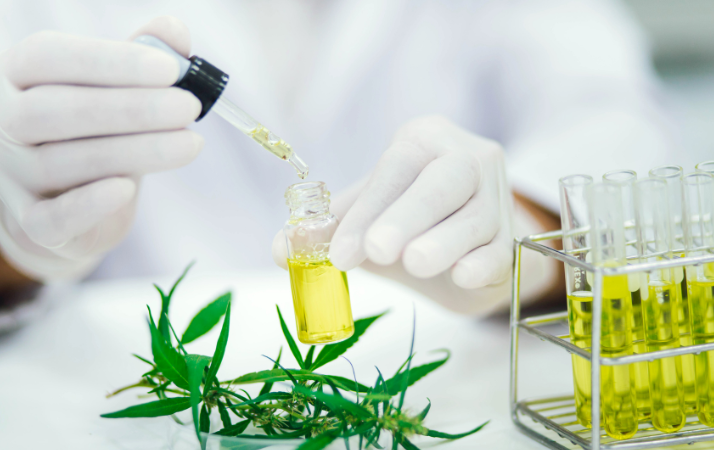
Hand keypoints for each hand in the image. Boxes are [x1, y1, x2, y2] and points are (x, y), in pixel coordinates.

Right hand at [0, 16, 202, 280]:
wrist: (75, 201)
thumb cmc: (97, 130)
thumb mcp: (117, 88)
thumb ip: (143, 56)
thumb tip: (174, 30)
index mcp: (19, 75)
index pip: (50, 57)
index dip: (112, 61)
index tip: (171, 68)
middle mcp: (5, 122)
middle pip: (56, 110)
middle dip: (131, 108)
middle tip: (188, 108)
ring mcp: (12, 176)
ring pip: (64, 161)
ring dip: (134, 151)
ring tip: (190, 143)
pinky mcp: (32, 224)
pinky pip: (52, 219)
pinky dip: (89, 205)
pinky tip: (128, 188)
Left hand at [274, 116, 517, 313]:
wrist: (467, 249)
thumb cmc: (411, 224)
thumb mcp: (368, 218)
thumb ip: (329, 228)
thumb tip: (279, 248)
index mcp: (424, 141)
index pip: (396, 169)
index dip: (367, 211)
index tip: (339, 253)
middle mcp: (468, 158)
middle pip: (445, 180)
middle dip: (410, 214)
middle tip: (379, 250)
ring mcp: (498, 196)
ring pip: (476, 215)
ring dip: (444, 241)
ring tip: (416, 264)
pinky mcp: (513, 237)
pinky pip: (501, 248)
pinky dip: (483, 262)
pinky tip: (465, 275)